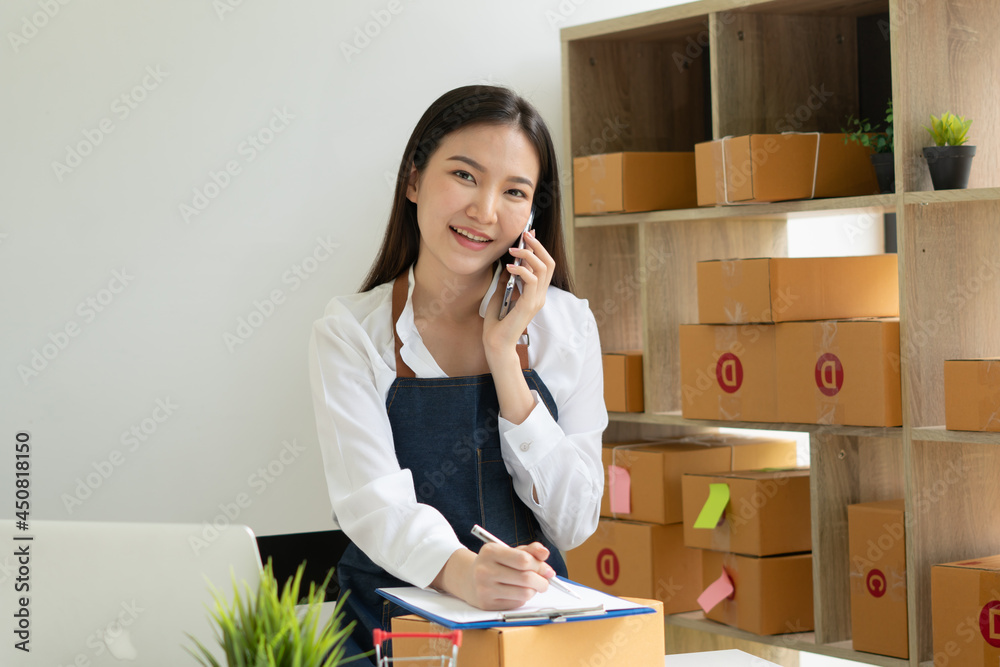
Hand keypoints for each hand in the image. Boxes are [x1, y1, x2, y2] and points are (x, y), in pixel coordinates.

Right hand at [433, 542, 554, 610]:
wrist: (468, 579)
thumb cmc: (494, 563)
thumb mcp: (507, 551)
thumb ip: (528, 550)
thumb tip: (545, 553)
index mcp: (490, 552)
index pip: (523, 560)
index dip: (540, 566)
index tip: (547, 570)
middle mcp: (485, 570)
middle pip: (525, 578)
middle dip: (542, 581)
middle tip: (545, 581)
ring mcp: (485, 589)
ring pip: (524, 593)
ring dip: (534, 591)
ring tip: (532, 586)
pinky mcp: (487, 604)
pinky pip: (516, 603)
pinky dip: (523, 598)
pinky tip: (518, 592)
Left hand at [482, 231, 554, 356]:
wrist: (496, 344)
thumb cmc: (497, 324)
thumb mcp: (501, 295)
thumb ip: (506, 280)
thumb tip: (508, 264)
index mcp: (535, 293)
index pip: (544, 266)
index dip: (538, 248)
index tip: (529, 234)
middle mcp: (539, 296)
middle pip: (549, 264)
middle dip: (538, 246)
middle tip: (525, 235)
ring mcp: (537, 300)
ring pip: (543, 268)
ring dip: (528, 255)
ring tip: (513, 250)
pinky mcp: (530, 305)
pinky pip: (531, 280)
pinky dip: (521, 270)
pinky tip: (509, 267)